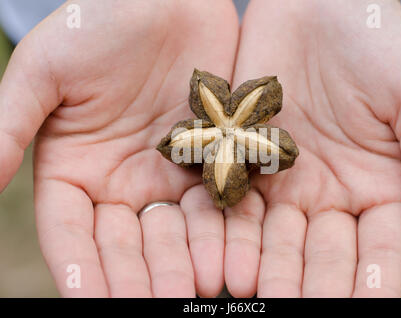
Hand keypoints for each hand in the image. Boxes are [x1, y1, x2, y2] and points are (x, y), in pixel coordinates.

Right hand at [0, 0, 239, 296]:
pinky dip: (221, 232)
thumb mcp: (46, 71)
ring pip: (175, 232)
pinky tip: (227, 258)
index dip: (77, 266)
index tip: (85, 299)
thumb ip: (10, 125)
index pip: (72, 231)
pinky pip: (218, 202)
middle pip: (127, 243)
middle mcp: (123, 181)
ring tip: (191, 292)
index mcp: (76, 170)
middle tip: (152, 306)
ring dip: (181, 265)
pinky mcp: (214, 159)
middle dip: (136, 278)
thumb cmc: (100, 22)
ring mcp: (171, 174)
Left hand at [224, 0, 400, 296]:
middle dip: (311, 287)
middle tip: (294, 310)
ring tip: (255, 295)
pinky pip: (234, 204)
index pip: (379, 249)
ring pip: (274, 239)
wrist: (310, 2)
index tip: (369, 306)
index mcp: (380, 187)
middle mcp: (330, 194)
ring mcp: (283, 182)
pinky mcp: (242, 161)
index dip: (374, 281)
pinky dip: (230, 232)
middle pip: (321, 255)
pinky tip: (224, 257)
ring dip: (267, 269)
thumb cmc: (372, 39)